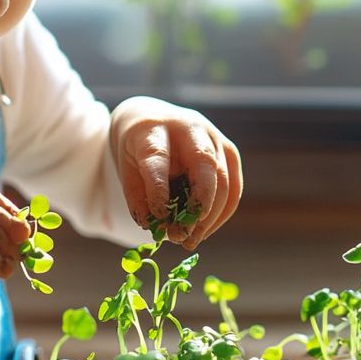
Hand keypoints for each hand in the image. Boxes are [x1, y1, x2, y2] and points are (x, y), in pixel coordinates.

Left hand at [110, 96, 242, 247]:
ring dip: (210, 217)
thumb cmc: (137, 149)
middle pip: (205, 166)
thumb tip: (158, 228)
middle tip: (182, 236)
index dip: (159, 189)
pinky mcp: (229, 151)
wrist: (152, 120)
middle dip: (198, 206)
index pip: (158, 158)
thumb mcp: (126, 168)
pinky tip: (205, 230)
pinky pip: (234, 188)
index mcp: (154, 128)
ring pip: (224, 181)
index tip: (158, 218)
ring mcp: (214, 137)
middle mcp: (189, 127)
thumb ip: (138, 198)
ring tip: (190, 239)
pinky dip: (221, 214)